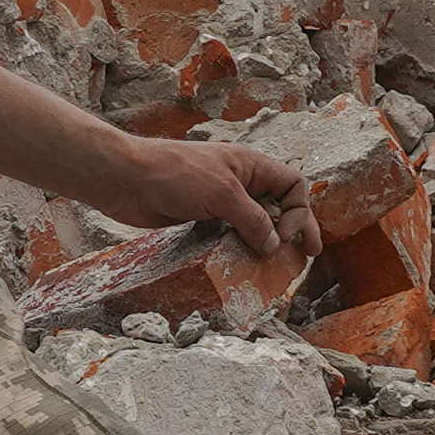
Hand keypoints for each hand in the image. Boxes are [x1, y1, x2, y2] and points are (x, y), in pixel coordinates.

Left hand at [119, 135, 309, 259]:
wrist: (127, 180)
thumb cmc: (176, 175)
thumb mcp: (223, 194)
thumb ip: (254, 221)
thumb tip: (275, 246)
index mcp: (251, 166)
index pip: (293, 185)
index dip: (300, 211)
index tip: (288, 236)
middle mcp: (240, 182)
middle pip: (279, 206)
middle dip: (294, 230)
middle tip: (307, 257)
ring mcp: (220, 201)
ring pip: (254, 224)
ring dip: (265, 244)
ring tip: (274, 268)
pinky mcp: (201, 219)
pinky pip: (230, 236)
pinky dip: (239, 250)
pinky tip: (240, 266)